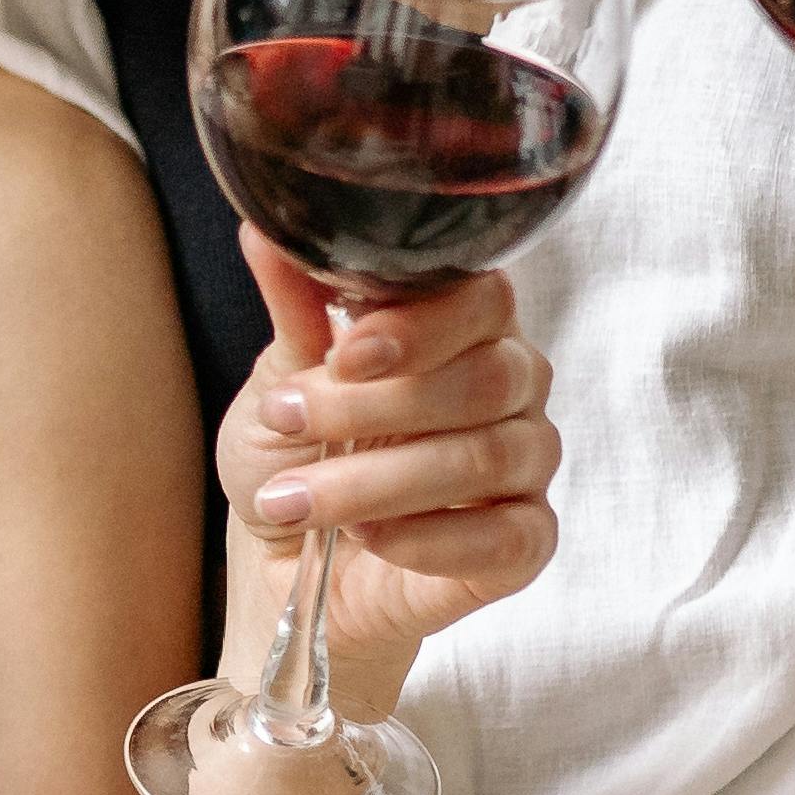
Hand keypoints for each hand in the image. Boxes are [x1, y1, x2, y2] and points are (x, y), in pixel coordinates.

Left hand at [218, 233, 561, 719]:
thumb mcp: (277, 382)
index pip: (482, 298)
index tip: (342, 353)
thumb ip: (293, 308)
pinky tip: (367, 539)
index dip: (419, 325)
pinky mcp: (527, 542)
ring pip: (489, 458)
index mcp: (461, 327)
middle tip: (290, 422)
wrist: (285, 564)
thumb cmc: (293, 457)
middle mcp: (511, 385)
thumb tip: (267, 230)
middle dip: (378, 405)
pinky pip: (508, 536)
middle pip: (488, 378)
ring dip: (379, 481)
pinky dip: (427, 539)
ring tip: (295, 498)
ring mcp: (526, 464)